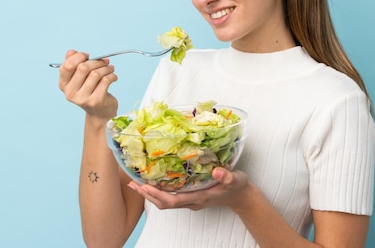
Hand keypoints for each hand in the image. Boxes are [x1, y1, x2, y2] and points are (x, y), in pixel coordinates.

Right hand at [58, 50, 118, 118]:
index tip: (88, 56)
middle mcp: (70, 93)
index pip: (67, 65)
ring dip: (106, 68)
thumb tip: (71, 52)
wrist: (100, 112)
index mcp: (64, 85)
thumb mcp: (80, 78)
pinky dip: (112, 76)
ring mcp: (82, 98)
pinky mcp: (95, 101)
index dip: (79, 57)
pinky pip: (105, 81)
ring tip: (110, 68)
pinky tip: (113, 77)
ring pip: (96, 74)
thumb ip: (74, 64)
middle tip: (104, 62)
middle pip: (83, 68)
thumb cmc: (91, 91)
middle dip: (96, 62)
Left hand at [127, 167, 249, 210]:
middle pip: (164, 203)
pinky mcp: (191, 196)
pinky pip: (171, 196)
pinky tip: (154, 181)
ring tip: (136, 183)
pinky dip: (159, 190)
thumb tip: (217, 170)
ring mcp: (191, 200)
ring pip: (166, 201)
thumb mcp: (235, 179)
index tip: (144, 186)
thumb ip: (227, 176)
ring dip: (150, 193)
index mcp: (199, 198)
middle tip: (132, 184)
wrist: (242, 197)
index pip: (173, 200)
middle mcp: (191, 201)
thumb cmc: (237, 187)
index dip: (157, 195)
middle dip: (147, 195)